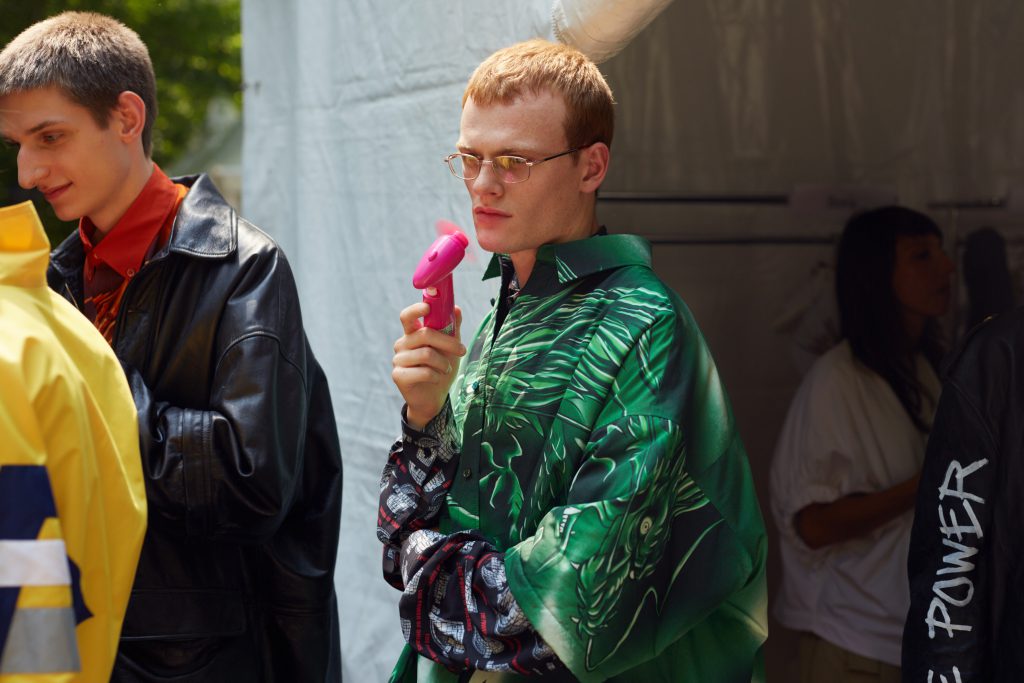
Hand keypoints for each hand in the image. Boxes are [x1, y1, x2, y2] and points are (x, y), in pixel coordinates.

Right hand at [392, 302, 465, 428]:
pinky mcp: (398, 376)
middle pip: (424, 334)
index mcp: (412, 333)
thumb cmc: (441, 368)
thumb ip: (452, 328)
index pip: (407, 316)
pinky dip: (436, 376)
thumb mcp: (450, 347)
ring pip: (426, 354)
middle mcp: (402, 344)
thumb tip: (456, 308)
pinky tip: (437, 378)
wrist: (434, 397)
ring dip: (443, 363)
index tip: (428, 307)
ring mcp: (398, 360)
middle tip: (462, 350)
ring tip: (446, 369)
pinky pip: (423, 371)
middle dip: (448, 342)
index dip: (416, 309)